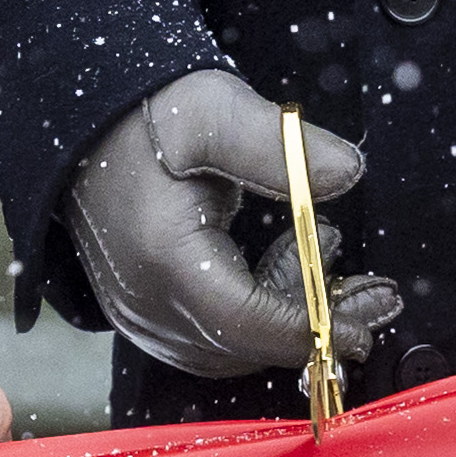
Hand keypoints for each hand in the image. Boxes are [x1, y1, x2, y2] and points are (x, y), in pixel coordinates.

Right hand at [67, 68, 403, 381]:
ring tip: (331, 255)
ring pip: (231, 344)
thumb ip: (281, 146)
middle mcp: (147, 301)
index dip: (307, 331)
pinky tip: (288, 261)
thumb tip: (347, 170)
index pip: (245, 322)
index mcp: (164, 260)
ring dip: (290, 316)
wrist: (82, 123)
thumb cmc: (146, 114)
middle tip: (373, 295)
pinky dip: (258, 311)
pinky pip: (211, 332)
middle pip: (244, 345)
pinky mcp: (146, 308)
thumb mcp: (215, 112)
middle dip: (314, 324)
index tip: (359, 330)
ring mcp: (142, 312)